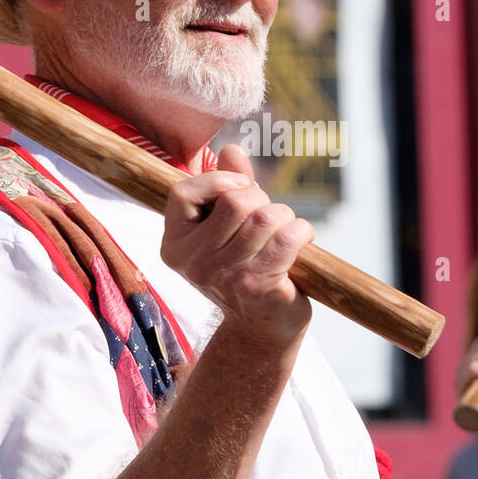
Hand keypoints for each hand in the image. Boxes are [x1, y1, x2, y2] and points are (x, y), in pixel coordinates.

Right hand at [161, 143, 313, 346]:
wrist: (259, 329)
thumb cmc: (243, 269)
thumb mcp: (226, 229)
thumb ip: (226, 186)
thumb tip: (231, 150)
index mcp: (175, 244)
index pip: (183, 193)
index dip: (216, 181)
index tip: (240, 188)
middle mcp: (193, 262)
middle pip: (235, 200)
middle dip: (262, 200)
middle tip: (268, 219)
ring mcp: (224, 277)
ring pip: (265, 217)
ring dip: (285, 217)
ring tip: (285, 231)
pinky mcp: (257, 288)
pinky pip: (287, 238)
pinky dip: (302, 232)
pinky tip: (301, 240)